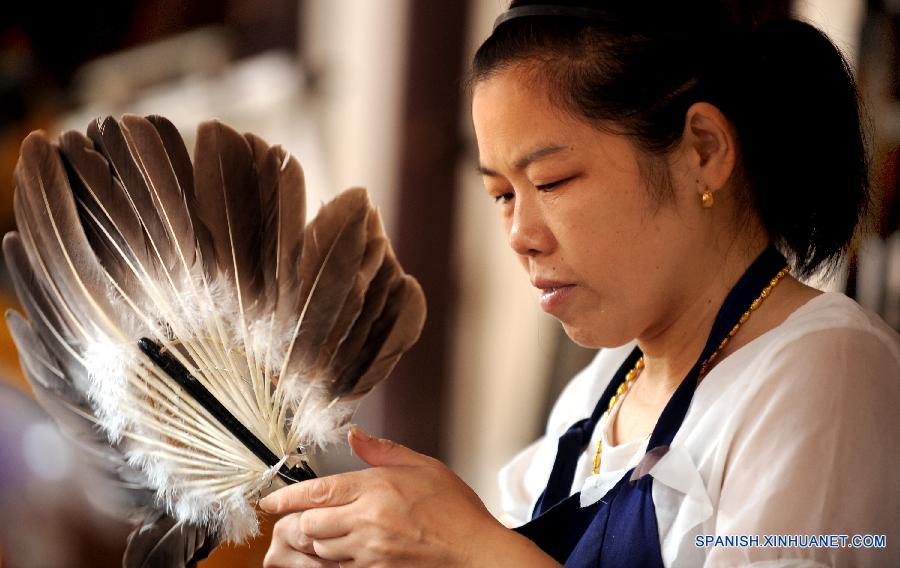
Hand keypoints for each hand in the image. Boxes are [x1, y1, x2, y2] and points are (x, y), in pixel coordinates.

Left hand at [261, 427, 555, 567]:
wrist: (474, 552)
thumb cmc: (455, 511)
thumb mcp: (423, 466)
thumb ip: (384, 451)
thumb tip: (356, 435)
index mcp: (377, 489)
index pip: (319, 491)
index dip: (288, 496)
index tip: (272, 500)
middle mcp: (368, 521)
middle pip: (309, 523)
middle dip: (295, 520)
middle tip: (290, 516)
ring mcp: (369, 551)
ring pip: (319, 548)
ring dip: (310, 540)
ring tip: (309, 533)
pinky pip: (337, 567)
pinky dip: (328, 559)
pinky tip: (334, 551)